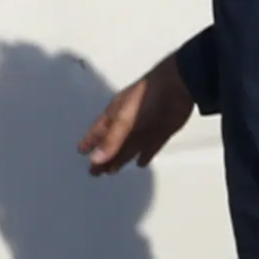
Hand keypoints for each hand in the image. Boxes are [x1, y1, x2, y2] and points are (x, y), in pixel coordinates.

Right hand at [78, 53, 194, 175]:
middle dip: (103, 156)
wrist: (178, 85)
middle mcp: (128, 122)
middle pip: (113, 143)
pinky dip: (146, 155)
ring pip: (129, 147)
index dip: (90, 141)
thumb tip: (94, 160)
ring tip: (111, 172)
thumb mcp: (124, 119)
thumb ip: (112, 140)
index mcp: (116, 114)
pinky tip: (141, 164)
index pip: (99, 131)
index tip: (81, 152)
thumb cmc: (145, 99)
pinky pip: (151, 146)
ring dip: (121, 159)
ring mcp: (145, 127)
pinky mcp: (162, 131)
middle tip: (94, 173)